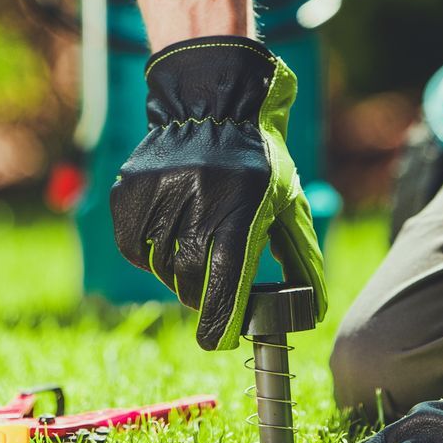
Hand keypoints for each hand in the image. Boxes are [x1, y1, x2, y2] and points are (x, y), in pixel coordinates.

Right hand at [109, 36, 327, 350]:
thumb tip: (312, 309)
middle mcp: (197, 199)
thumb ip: (299, 257)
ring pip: (160, 264)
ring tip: (193, 251)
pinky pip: (133, 244)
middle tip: (210, 292)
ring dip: (176, 272)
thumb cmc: (259, 160)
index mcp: (241, 207)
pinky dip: (146, 253)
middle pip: (190, 279)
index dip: (220, 320)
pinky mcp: (130, 189)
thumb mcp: (287, 203)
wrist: (213, 103)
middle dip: (200, 296)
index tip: (218, 339)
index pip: (225, 280)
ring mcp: (159, 192)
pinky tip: (166, 236)